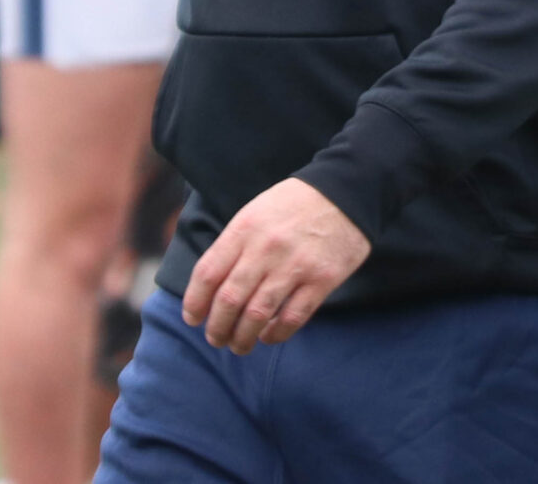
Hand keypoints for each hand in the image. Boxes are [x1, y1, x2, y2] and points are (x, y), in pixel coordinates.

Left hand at [180, 178, 370, 354]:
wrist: (345, 192)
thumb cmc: (293, 205)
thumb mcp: (254, 212)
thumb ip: (233, 245)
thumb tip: (211, 287)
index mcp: (244, 229)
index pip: (207, 273)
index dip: (195, 302)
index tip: (192, 319)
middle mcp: (265, 249)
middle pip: (229, 299)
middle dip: (217, 327)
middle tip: (215, 338)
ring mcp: (294, 266)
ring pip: (258, 314)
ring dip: (243, 338)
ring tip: (238, 346)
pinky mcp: (321, 280)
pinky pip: (293, 318)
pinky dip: (276, 334)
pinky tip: (269, 337)